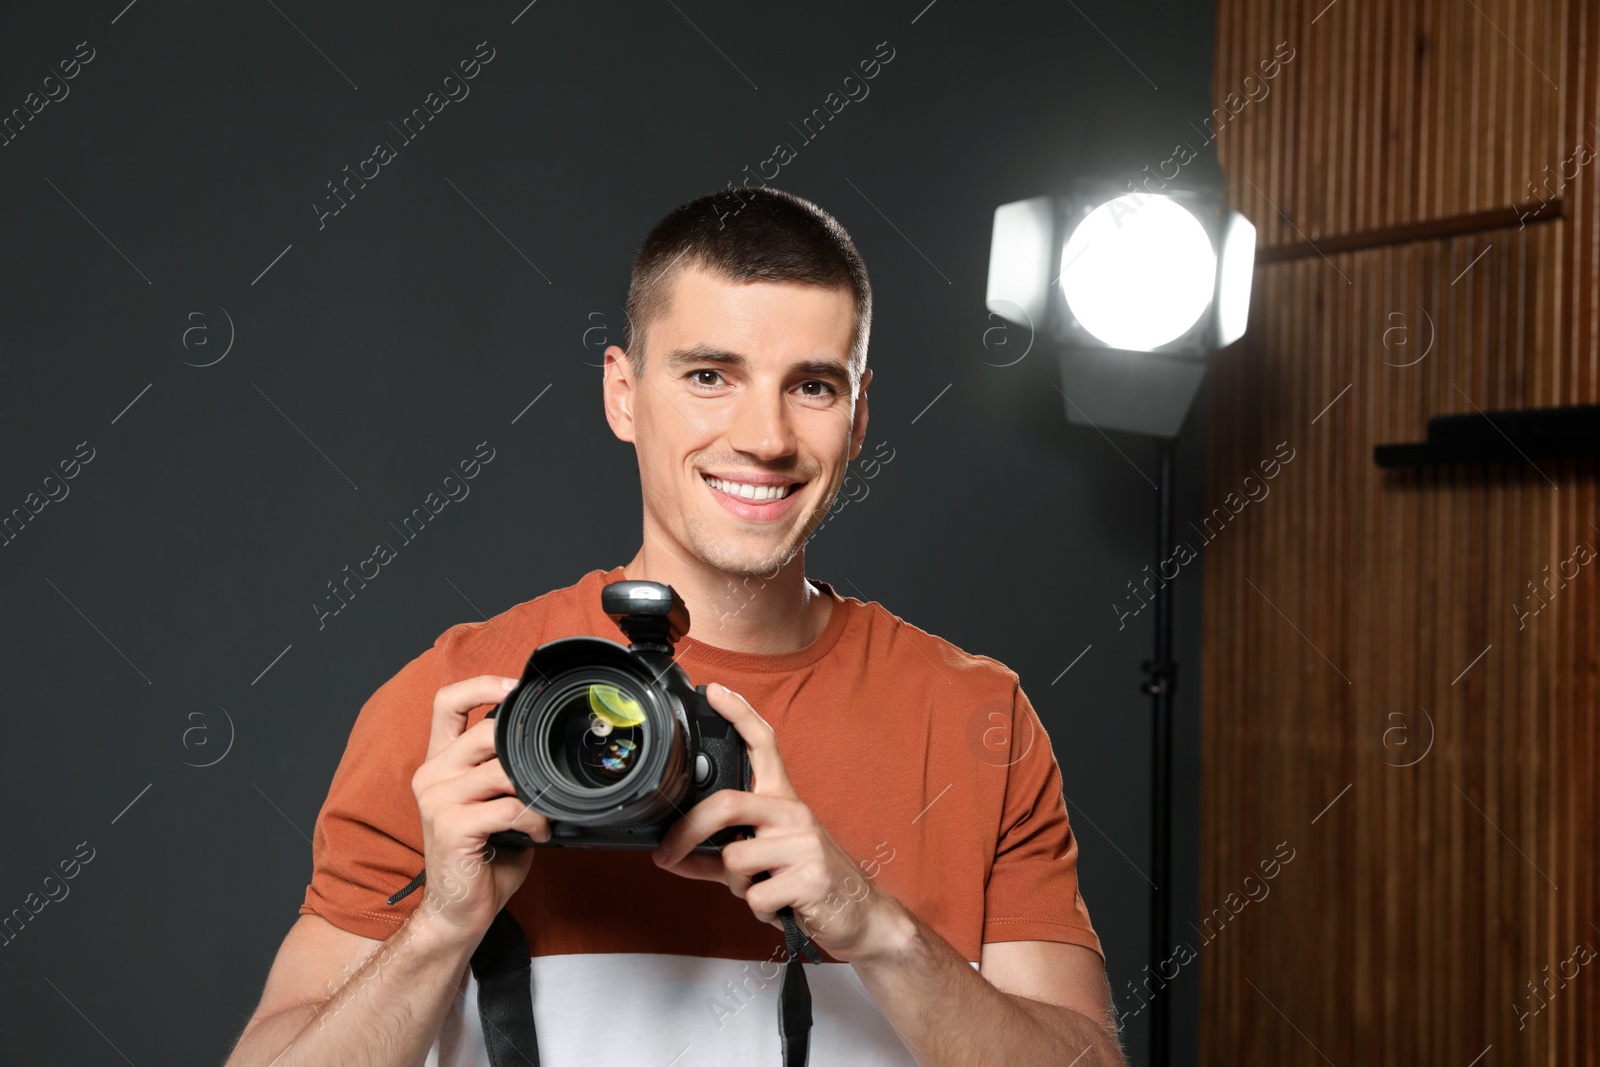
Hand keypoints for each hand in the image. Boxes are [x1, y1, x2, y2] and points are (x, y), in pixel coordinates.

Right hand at [410, 675, 550, 943]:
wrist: (458, 910)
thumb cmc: (482, 857)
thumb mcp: (494, 803)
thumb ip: (507, 771)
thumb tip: (548, 747)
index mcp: (440, 762)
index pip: (447, 702)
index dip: (483, 685)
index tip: (517, 687)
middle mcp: (431, 774)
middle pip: (485, 732)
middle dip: (526, 753)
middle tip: (546, 777)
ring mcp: (436, 798)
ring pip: (501, 770)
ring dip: (536, 792)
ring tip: (545, 813)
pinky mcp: (448, 825)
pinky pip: (507, 807)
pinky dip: (533, 819)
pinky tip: (538, 833)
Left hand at [650, 683, 901, 962]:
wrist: (861, 915)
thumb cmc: (807, 882)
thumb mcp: (764, 861)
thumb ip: (718, 854)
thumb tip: (670, 856)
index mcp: (783, 800)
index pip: (763, 744)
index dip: (738, 714)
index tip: (713, 691)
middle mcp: (794, 812)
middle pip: (726, 803)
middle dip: (688, 832)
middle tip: (666, 853)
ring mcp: (805, 842)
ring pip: (734, 859)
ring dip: (737, 886)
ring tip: (763, 889)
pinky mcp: (811, 877)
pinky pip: (755, 895)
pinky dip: (759, 909)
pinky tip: (780, 906)